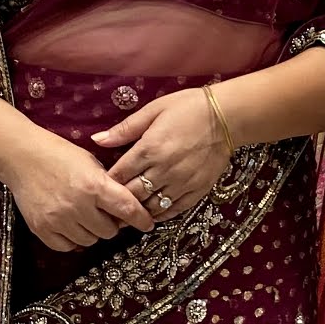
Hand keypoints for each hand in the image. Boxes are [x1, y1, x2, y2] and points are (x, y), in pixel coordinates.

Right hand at [4, 123, 156, 252]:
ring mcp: (59, 220)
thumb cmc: (59, 155)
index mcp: (94, 185)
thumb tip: (126, 210)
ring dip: (91, 231)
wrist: (21, 156)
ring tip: (83, 215)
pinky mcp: (42, 229)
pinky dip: (72, 239)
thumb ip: (109, 186)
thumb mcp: (91, 163)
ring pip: (89, 241)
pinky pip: (67, 247)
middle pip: (109, 231)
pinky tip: (70, 225)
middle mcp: (78, 205)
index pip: (127, 209)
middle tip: (103, 212)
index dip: (141, 219)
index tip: (147, 224)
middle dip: (111, 223)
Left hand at [92, 88, 230, 219]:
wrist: (227, 117)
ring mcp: (181, 184)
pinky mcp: (197, 191)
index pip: (118, 176)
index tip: (100, 186)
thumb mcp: (153, 110)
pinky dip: (160, 215)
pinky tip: (152, 213)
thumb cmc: (188, 108)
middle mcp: (162, 171)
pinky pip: (173, 211)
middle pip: (132, 195)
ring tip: (128, 212)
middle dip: (119, 201)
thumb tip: (96, 140)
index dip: (107, 183)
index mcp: (148, 150)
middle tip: (109, 204)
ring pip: (151, 208)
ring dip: (138, 211)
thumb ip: (124, 129)